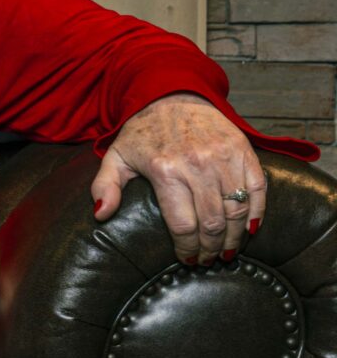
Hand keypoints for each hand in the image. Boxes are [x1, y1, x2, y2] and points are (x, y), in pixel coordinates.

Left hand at [94, 91, 266, 265]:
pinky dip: (256, 213)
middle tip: (207, 261)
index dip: (186, 249)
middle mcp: (197, 166)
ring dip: (233, 238)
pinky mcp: (243, 151)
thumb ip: (105, 186)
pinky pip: (257, 190)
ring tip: (225, 251)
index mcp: (165, 171)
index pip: (182, 225)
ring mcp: (224, 158)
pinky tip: (248, 230)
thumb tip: (101, 214)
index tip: (186, 260)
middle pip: (212, 223)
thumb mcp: (116, 156)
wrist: (173, 96)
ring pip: (236, 211)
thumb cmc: (143, 131)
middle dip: (210, 249)